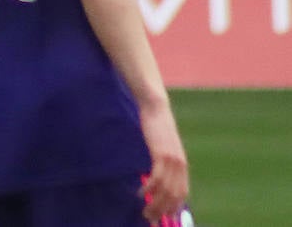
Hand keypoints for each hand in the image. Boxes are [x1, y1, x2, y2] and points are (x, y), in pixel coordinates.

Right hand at [136, 101, 188, 222]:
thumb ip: (163, 161)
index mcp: (182, 165)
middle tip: (150, 218)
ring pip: (166, 190)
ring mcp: (172, 160)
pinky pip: (157, 178)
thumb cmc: (156, 127)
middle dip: (163, 210)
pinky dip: (149, 189)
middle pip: (174, 195)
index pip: (182, 193)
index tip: (163, 217)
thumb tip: (156, 178)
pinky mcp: (162, 154)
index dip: (173, 208)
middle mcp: (180, 165)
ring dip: (155, 204)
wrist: (156, 108)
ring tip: (145, 212)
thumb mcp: (162, 147)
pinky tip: (141, 193)